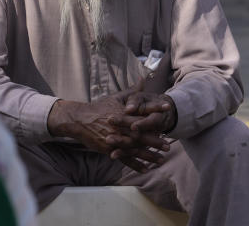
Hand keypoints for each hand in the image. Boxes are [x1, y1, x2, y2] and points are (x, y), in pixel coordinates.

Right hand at [47, 81, 169, 171]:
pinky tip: (145, 169)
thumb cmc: (99, 108)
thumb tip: (143, 79)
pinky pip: (124, 158)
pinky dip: (134, 164)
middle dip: (155, 141)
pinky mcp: (110, 148)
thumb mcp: (115, 98)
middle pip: (140, 134)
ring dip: (148, 155)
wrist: (79, 119)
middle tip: (168, 145)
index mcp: (122, 114)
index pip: (141, 111)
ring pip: (134, 149)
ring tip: (161, 160)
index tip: (169, 109)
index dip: (155, 110)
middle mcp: (120, 127)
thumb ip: (132, 91)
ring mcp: (115, 139)